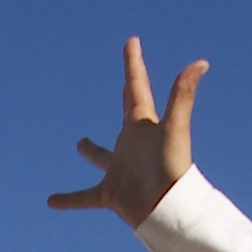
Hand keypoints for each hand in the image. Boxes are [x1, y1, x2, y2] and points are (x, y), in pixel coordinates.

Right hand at [49, 37, 206, 225]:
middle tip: (123, 82)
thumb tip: (201, 62)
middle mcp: (132, 144)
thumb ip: (182, 94)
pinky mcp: (111, 193)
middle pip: (126, 115)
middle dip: (125, 96)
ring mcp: (120, 168)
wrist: (168, 210)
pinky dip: (69, 200)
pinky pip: (84, 197)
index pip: (136, 87)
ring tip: (80, 144)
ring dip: (92, 151)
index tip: (132, 41)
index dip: (133, 64)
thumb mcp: (174, 127)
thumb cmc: (172, 167)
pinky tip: (51, 202)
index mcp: (143, 125)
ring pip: (102, 157)